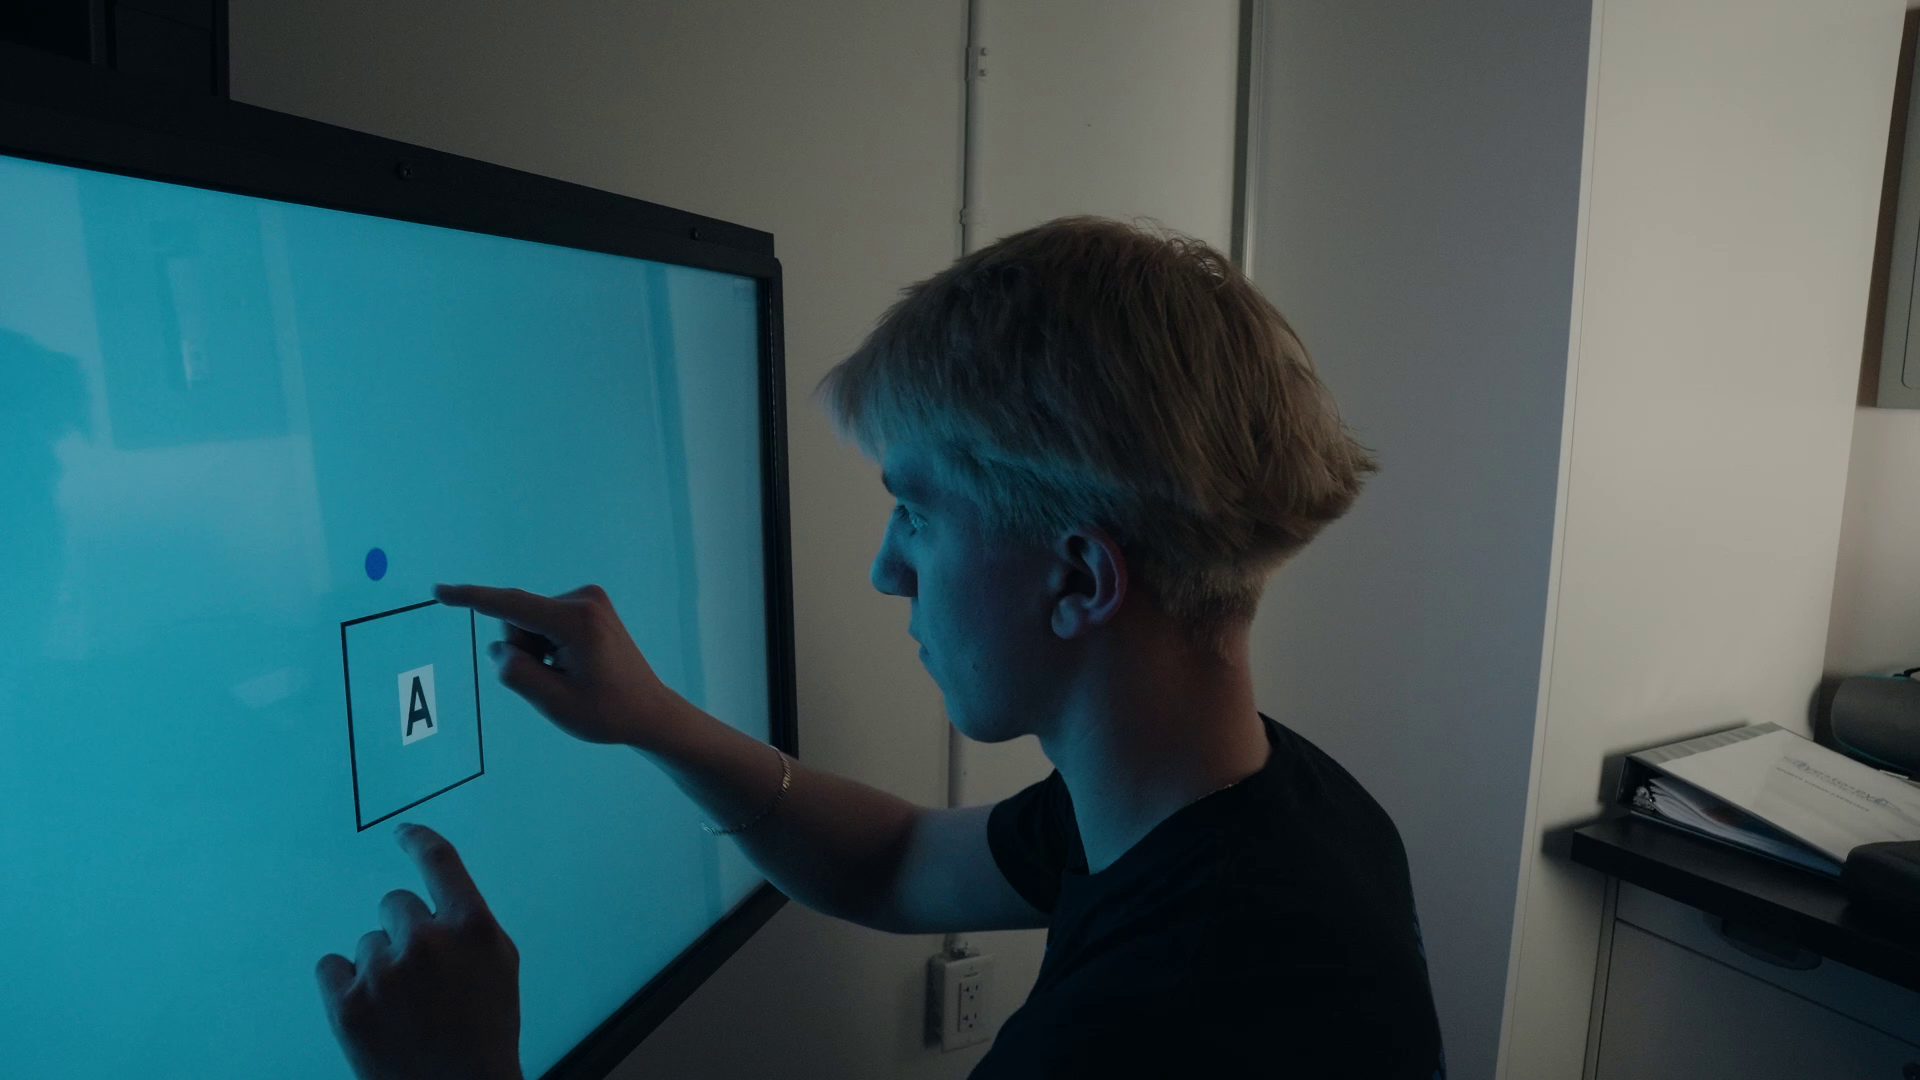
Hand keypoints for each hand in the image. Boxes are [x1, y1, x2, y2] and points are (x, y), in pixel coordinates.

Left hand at [317, 825, 521, 1079]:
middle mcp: (426, 942)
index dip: (418, 839)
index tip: (402, 832)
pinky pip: (330, 966)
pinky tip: (369, 1010)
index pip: (438, 861)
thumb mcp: (500, 966)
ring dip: (379, 965)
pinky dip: (343, 984)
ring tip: (402, 1008)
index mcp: (472, 927)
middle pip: (394, 904)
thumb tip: (435, 898)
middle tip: (420, 975)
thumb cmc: (485, 1033)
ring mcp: (382, 973)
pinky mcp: (346, 1005)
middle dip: (404, 931)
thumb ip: (470, 925)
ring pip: (366, 942)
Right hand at [435, 583, 685, 748]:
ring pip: (530, 622)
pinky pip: (546, 621)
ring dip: (537, 650)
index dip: (471, 599)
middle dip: (522, 649)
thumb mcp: (554, 703)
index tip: (439, 592)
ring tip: (570, 674)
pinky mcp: (590, 605)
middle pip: (519, 618)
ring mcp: (590, 600)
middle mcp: (585, 600)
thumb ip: (517, 673)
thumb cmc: (606, 713)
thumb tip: (500, 648)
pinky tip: (575, 665)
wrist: (649, 712)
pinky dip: (548, 645)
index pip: (511, 606)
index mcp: (576, 621)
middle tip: (556, 679)